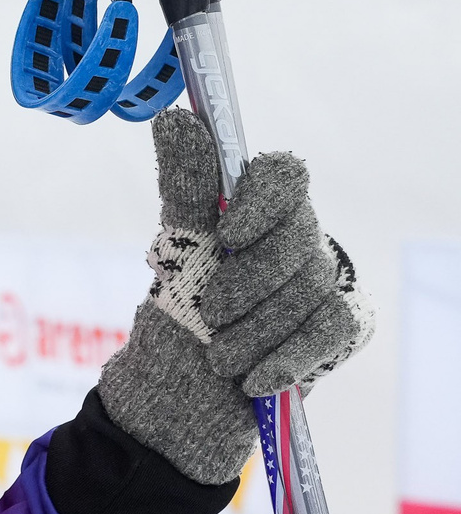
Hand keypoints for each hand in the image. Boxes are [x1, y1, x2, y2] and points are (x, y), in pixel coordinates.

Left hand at [98, 107, 374, 484]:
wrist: (183, 395)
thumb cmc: (180, 317)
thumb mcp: (175, 254)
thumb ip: (185, 188)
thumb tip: (174, 118)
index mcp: (258, 212)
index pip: (283, 176)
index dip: (262, 199)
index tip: (226, 230)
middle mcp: (298, 240)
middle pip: (297, 237)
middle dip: (247, 280)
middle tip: (208, 312)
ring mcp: (323, 284)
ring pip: (309, 290)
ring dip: (254, 330)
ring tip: (218, 357)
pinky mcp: (339, 329)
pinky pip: (329, 331)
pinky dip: (286, 358)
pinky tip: (252, 379)